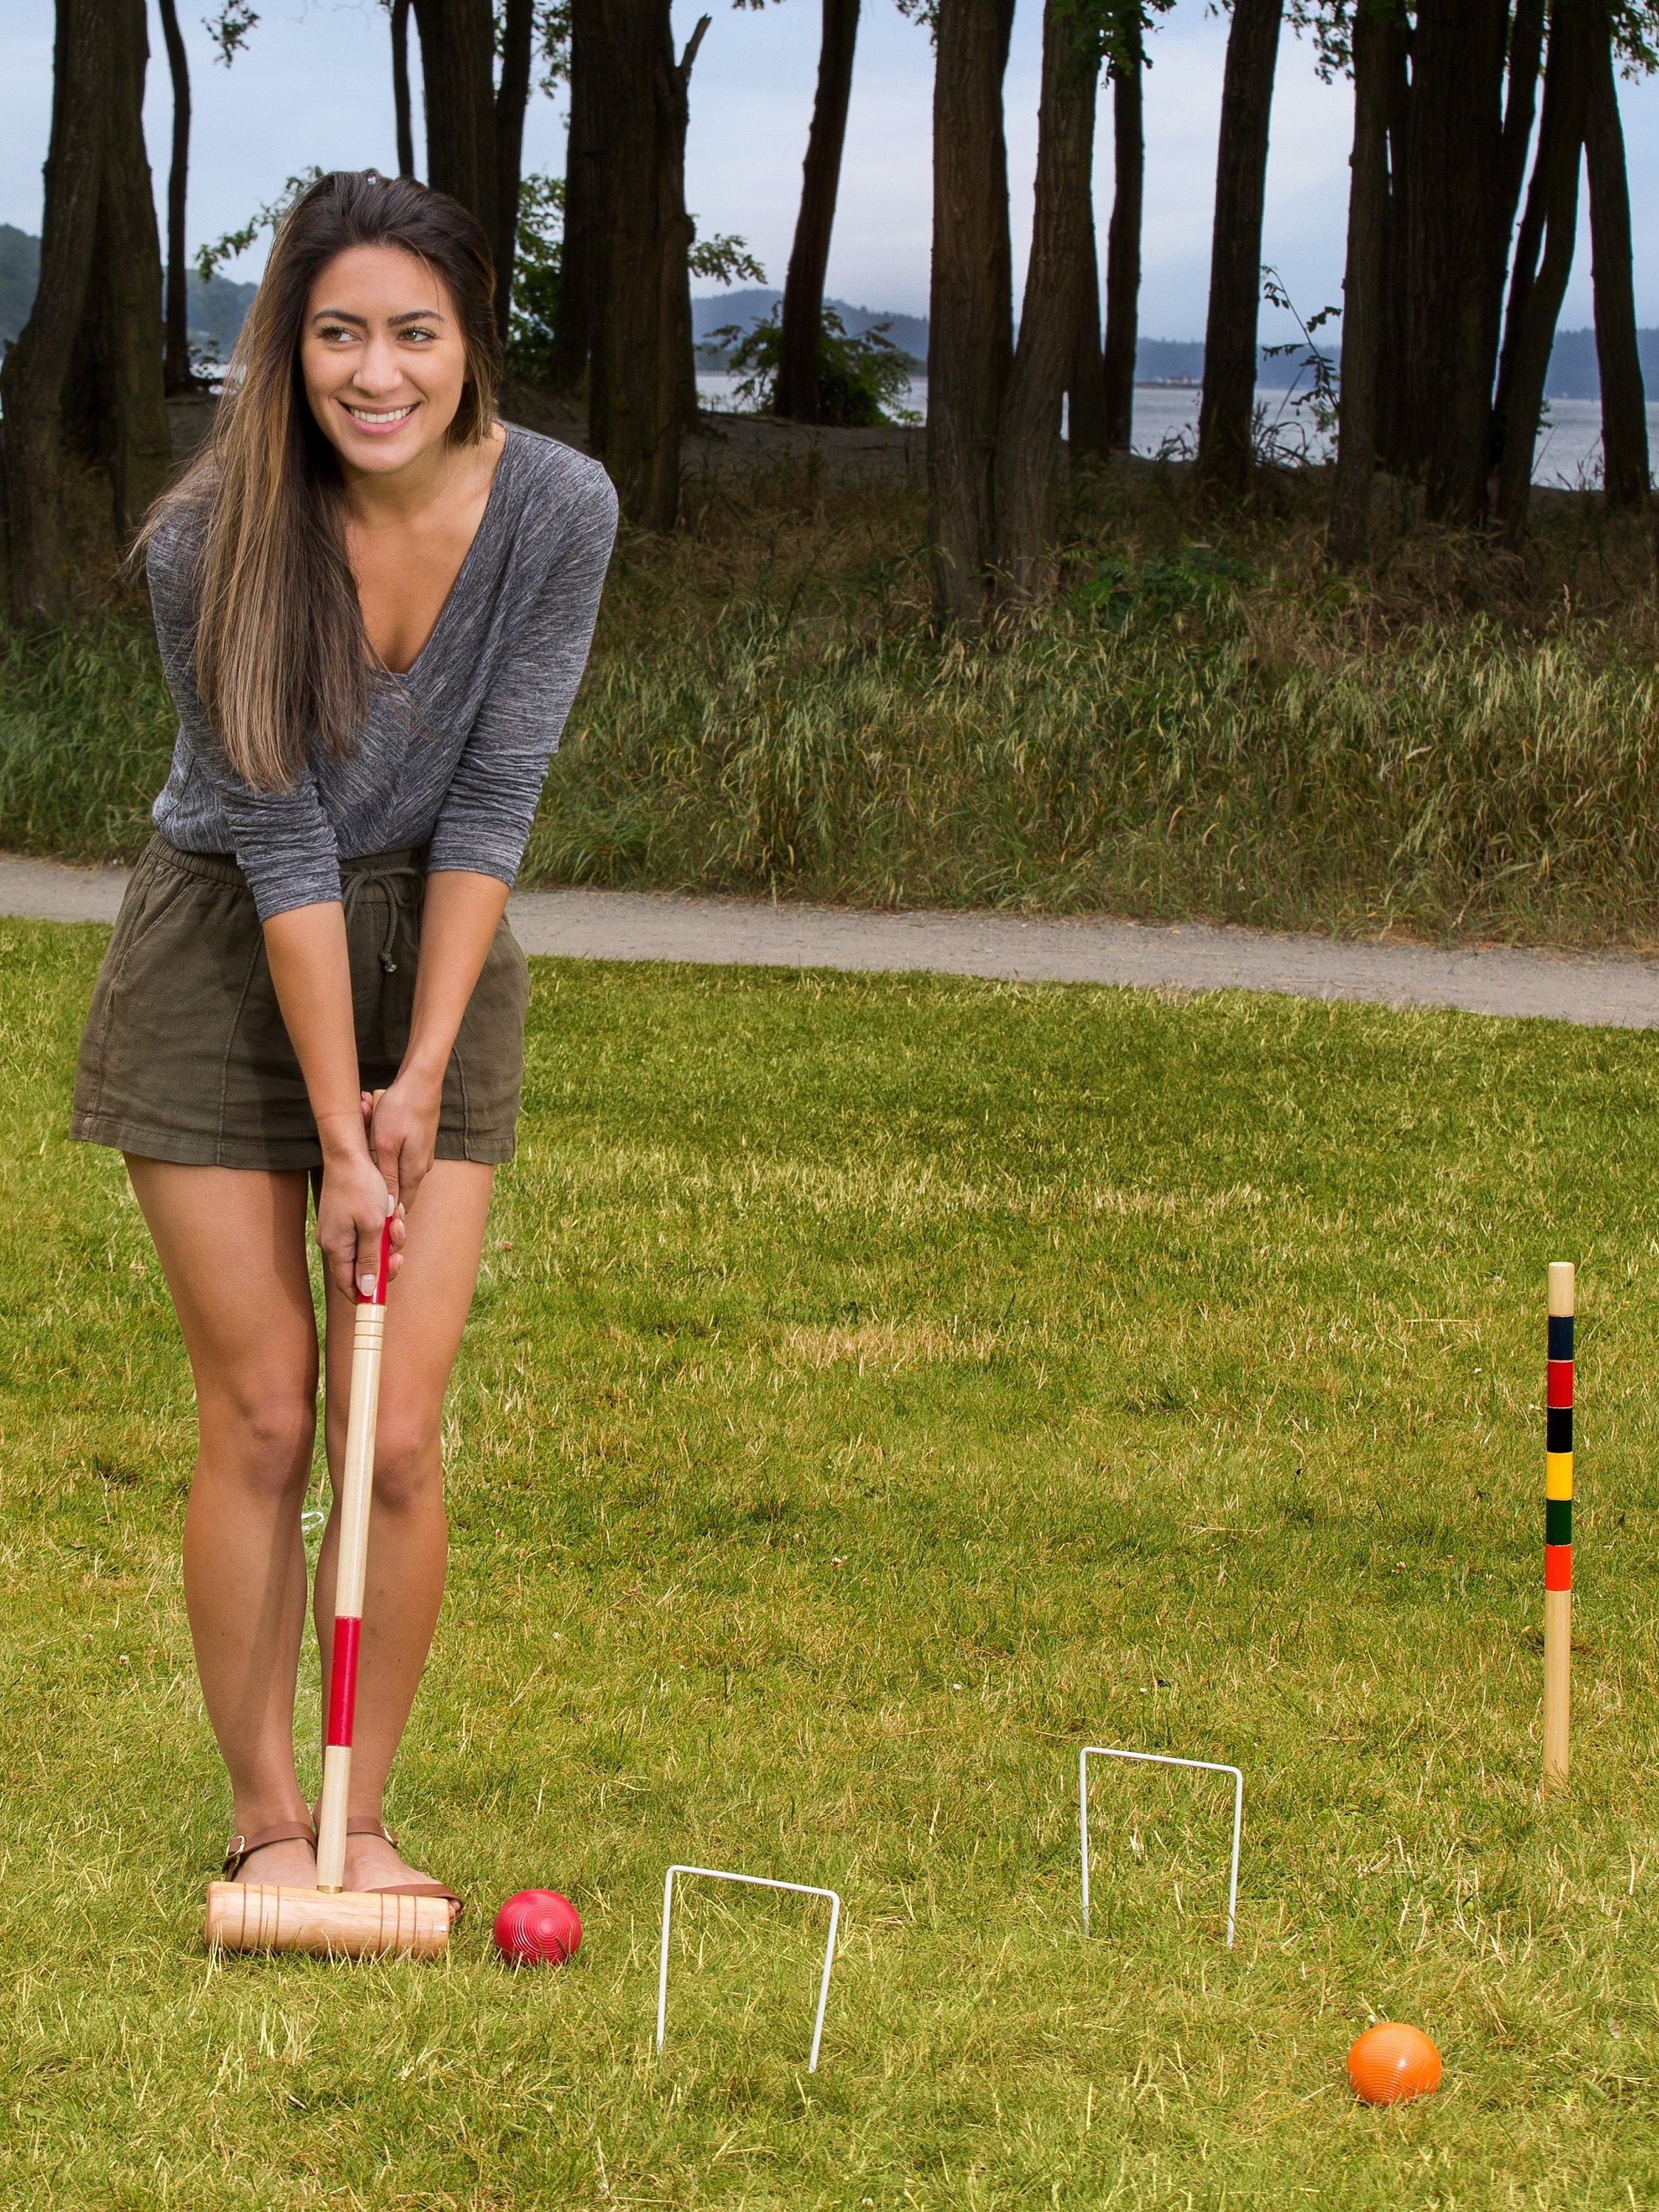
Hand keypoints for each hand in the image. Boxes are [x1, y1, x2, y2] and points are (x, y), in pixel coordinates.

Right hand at [316, 1142, 404, 1302]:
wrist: (350, 1154)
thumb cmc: (360, 1187)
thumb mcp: (372, 1227)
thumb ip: (370, 1259)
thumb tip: (366, 1290)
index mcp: (336, 1248)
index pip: (349, 1286)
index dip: (368, 1294)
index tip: (386, 1292)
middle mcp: (335, 1242)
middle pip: (363, 1268)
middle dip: (386, 1260)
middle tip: (399, 1250)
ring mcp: (341, 1230)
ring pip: (371, 1248)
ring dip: (389, 1239)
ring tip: (395, 1220)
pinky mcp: (349, 1218)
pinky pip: (370, 1232)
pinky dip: (383, 1226)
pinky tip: (391, 1211)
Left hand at [365, 1066, 442, 1217]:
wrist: (421, 1081)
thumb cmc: (401, 1110)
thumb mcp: (385, 1146)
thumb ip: (387, 1177)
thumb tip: (388, 1208)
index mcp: (413, 1172)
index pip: (400, 1206)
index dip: (383, 1212)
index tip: (363, 1203)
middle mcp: (420, 1167)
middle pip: (393, 1185)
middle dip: (373, 1174)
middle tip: (359, 1152)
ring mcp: (420, 1154)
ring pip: (392, 1164)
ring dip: (375, 1151)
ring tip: (366, 1120)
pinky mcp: (418, 1142)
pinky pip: (395, 1149)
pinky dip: (381, 1139)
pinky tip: (372, 1116)